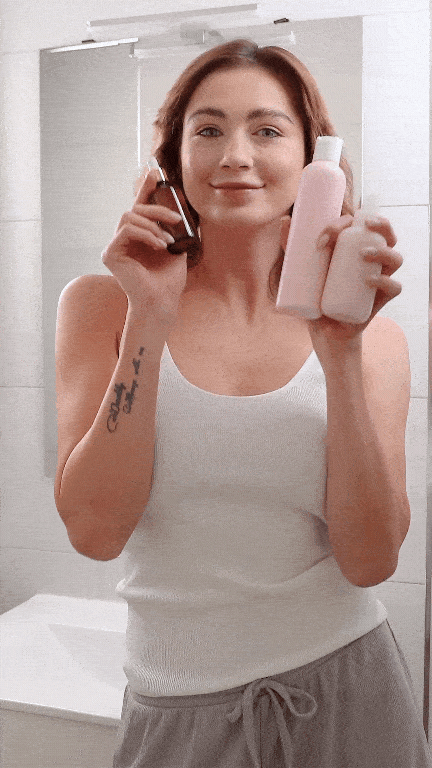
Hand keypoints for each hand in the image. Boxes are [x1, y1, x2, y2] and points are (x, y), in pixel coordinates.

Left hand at [304, 214, 402, 358]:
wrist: (323, 328)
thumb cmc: (315, 294)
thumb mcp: (301, 272)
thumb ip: (293, 248)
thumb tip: (284, 220)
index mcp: (355, 247)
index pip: (359, 225)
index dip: (343, 224)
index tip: (321, 239)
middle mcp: (373, 260)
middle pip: (386, 235)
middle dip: (380, 224)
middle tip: (358, 229)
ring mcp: (380, 278)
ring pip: (395, 258)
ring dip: (383, 252)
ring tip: (363, 254)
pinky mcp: (381, 299)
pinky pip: (394, 287)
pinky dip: (385, 281)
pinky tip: (369, 280)